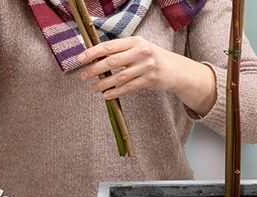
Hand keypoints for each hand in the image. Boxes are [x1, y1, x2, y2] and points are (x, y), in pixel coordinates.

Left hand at [77, 36, 216, 115]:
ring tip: (92, 88)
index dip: (92, 53)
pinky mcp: (149, 80)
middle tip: (83, 76)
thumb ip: (121, 51)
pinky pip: (128, 88)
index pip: (109, 46)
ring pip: (118, 77)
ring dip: (102, 84)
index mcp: (135, 41)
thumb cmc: (152, 57)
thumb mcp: (138, 48)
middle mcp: (141, 52)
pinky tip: (106, 95)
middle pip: (111, 62)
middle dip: (94, 70)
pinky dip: (115, 92)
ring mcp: (146, 67)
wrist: (176, 69)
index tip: (80, 59)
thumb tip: (95, 57)